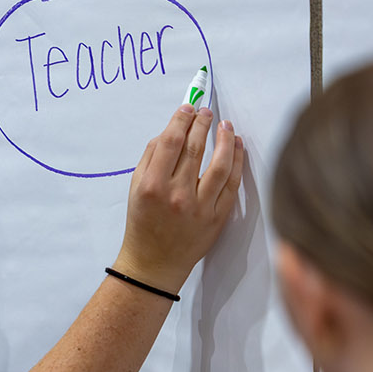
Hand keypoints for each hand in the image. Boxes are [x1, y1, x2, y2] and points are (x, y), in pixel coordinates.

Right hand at [114, 104, 242, 293]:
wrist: (154, 264)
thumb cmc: (142, 224)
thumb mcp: (135, 189)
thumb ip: (149, 159)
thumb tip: (169, 132)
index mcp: (153, 186)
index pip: (170, 142)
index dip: (181, 120)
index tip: (188, 107)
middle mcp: (177, 195)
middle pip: (194, 149)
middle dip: (202, 124)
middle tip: (207, 111)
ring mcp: (200, 207)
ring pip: (219, 164)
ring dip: (224, 140)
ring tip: (226, 125)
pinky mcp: (217, 218)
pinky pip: (231, 185)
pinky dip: (237, 162)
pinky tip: (237, 147)